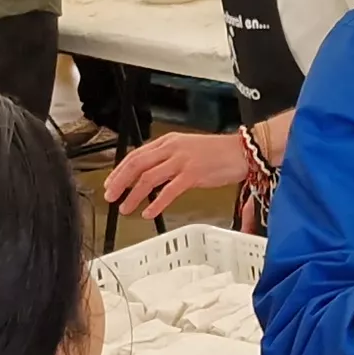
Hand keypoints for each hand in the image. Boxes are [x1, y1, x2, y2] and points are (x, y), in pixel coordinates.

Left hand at [103, 129, 251, 217]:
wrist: (243, 151)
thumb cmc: (218, 153)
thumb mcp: (188, 150)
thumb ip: (168, 160)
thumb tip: (150, 176)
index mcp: (168, 142)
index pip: (136, 154)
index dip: (120, 170)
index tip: (111, 183)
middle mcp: (172, 149)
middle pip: (137, 165)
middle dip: (120, 182)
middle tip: (110, 196)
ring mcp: (182, 161)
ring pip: (148, 178)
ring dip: (133, 195)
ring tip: (125, 207)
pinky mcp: (193, 175)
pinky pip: (169, 191)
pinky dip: (156, 203)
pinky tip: (148, 212)